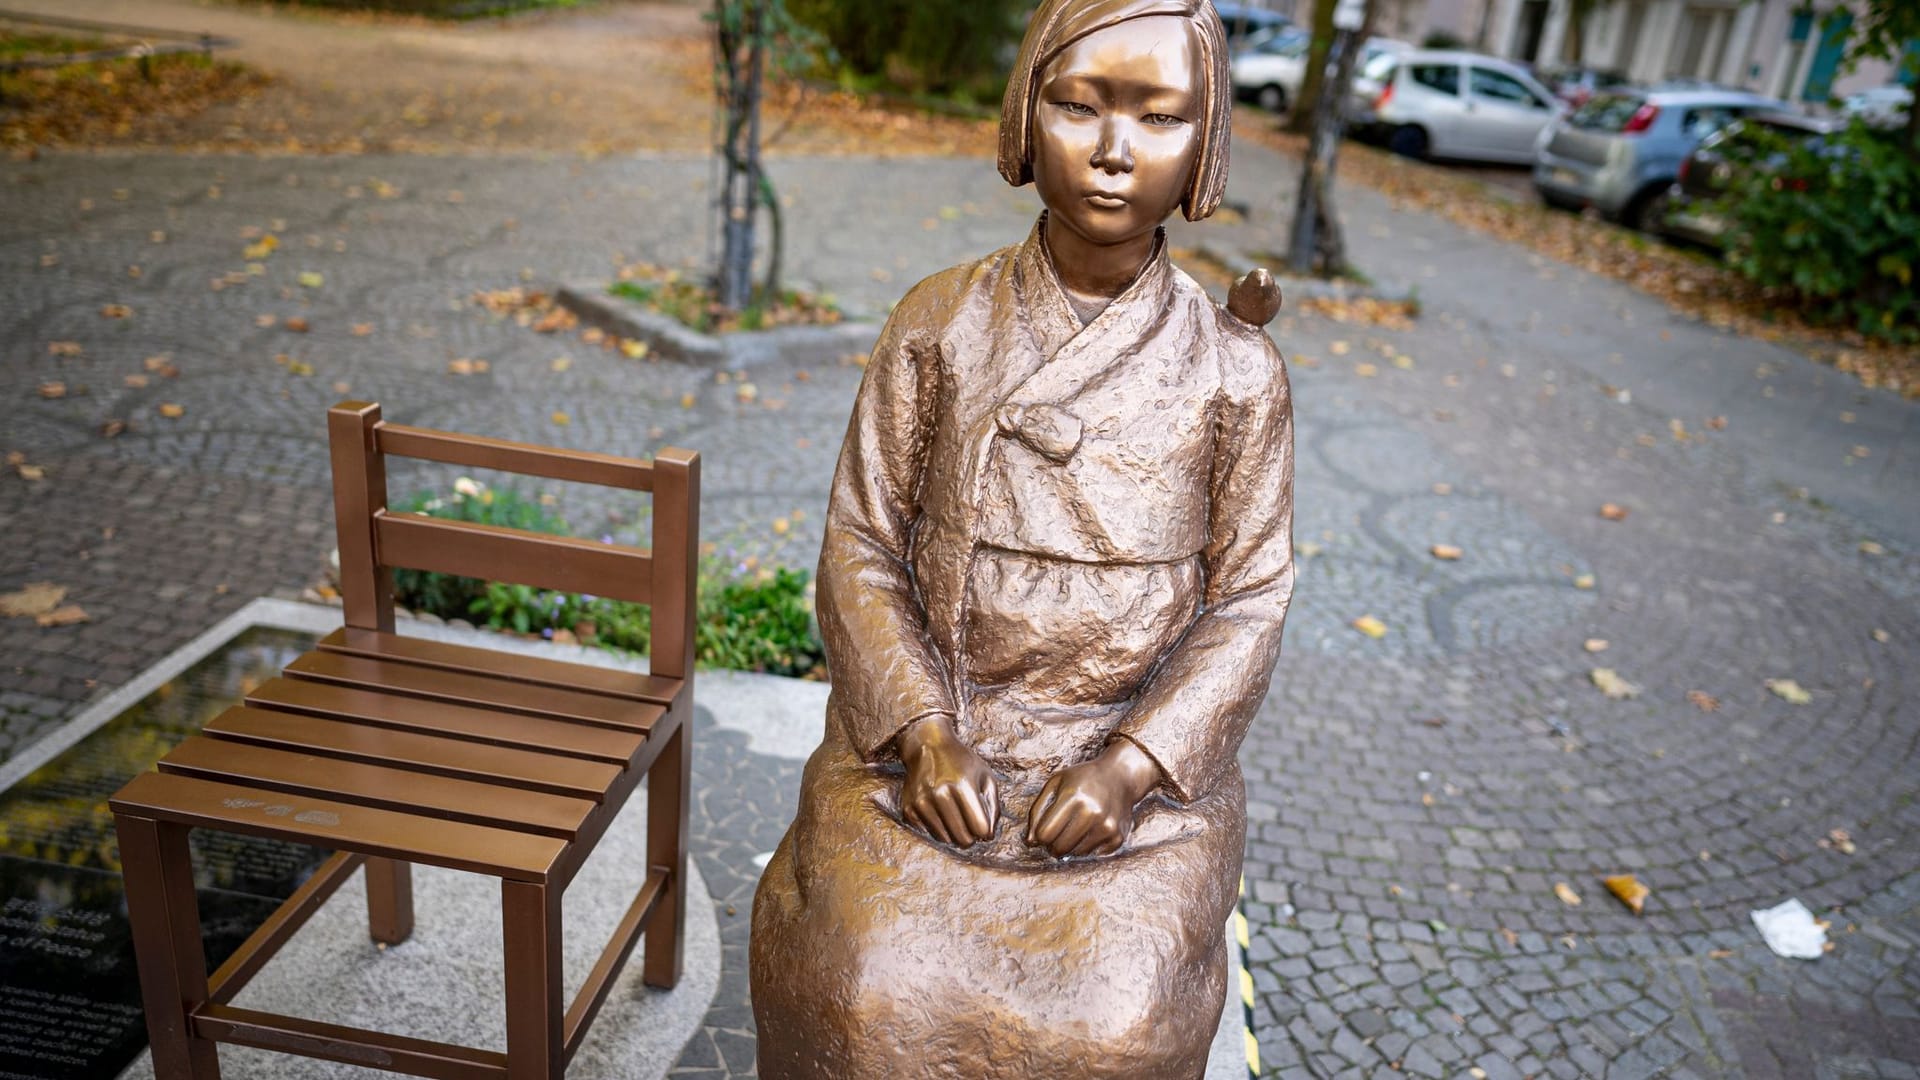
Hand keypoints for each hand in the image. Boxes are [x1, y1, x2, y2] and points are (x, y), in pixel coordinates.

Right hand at [897, 715, 998, 847]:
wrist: (927, 746)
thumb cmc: (962, 762)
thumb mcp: (986, 776)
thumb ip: (993, 807)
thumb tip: (988, 836)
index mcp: (963, 785)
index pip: (980, 828)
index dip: (986, 831)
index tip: (984, 825)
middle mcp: (940, 794)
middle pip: (963, 838)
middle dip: (971, 836)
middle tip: (970, 825)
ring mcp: (922, 802)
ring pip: (945, 839)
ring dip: (953, 832)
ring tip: (955, 815)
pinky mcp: (909, 808)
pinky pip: (928, 833)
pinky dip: (936, 827)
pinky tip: (938, 810)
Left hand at [1026, 739, 1162, 858]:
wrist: (1121, 776)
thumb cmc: (1083, 779)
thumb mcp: (1055, 783)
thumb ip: (1037, 811)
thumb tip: (1030, 842)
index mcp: (1073, 796)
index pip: (1045, 833)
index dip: (1039, 836)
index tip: (1043, 831)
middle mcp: (1092, 812)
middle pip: (1059, 847)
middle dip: (1052, 845)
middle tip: (1055, 836)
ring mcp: (1107, 826)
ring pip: (1075, 853)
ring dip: (1069, 847)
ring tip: (1073, 831)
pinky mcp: (1118, 836)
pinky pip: (1092, 854)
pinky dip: (1087, 847)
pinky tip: (1090, 831)